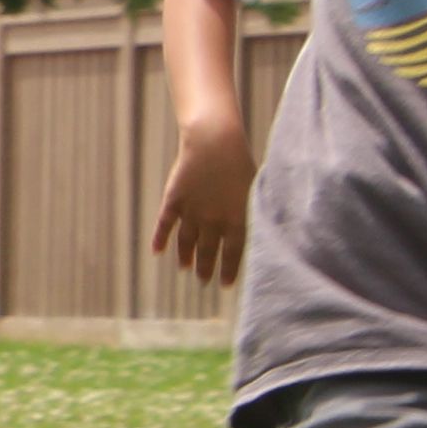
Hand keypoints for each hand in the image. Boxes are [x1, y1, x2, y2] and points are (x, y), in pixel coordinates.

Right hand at [149, 110, 251, 287]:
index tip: (225, 285)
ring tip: (185, 268)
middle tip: (204, 281)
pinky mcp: (174, 200)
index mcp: (236, 219)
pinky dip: (160, 239)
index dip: (228, 270)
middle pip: (208, 251)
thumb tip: (270, 228)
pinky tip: (156, 252)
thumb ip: (257, 210)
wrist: (215, 142)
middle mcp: (213, 220)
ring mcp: (191, 211)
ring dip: (185, 257)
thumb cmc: (242, 162)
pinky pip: (165, 225)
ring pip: (187, 241)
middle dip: (206, 268)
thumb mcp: (257, 188)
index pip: (233, 252)